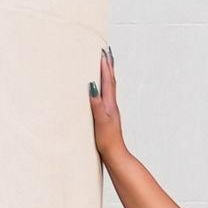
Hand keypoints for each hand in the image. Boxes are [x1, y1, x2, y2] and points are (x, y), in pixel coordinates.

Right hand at [86, 49, 125, 170]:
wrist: (115, 154)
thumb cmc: (107, 140)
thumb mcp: (100, 121)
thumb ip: (96, 104)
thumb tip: (93, 86)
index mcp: (110, 104)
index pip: (108, 81)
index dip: (105, 66)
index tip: (103, 52)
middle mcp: (111, 105)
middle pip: (111, 81)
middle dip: (108, 66)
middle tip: (106, 53)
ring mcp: (110, 111)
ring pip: (109, 88)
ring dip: (107, 75)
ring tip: (104, 65)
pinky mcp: (106, 117)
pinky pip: (105, 97)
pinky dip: (103, 88)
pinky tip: (100, 91)